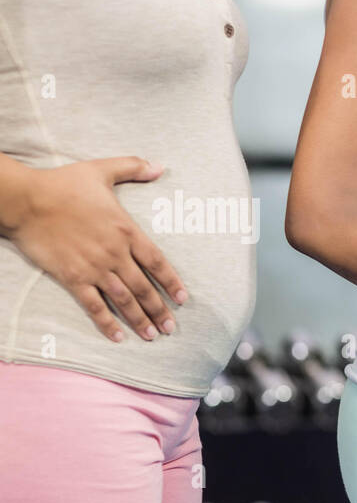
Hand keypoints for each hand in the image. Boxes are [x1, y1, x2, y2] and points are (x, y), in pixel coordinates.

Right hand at [2, 158, 186, 341]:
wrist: (26, 199)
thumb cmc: (63, 183)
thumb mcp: (101, 169)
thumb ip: (132, 168)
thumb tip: (159, 165)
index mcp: (126, 231)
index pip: (158, 262)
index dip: (172, 282)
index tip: (183, 299)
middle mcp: (115, 253)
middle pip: (144, 287)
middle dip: (160, 309)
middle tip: (171, 328)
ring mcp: (94, 267)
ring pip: (124, 300)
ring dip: (140, 320)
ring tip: (152, 335)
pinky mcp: (72, 277)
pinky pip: (94, 306)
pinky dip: (106, 323)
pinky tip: (117, 337)